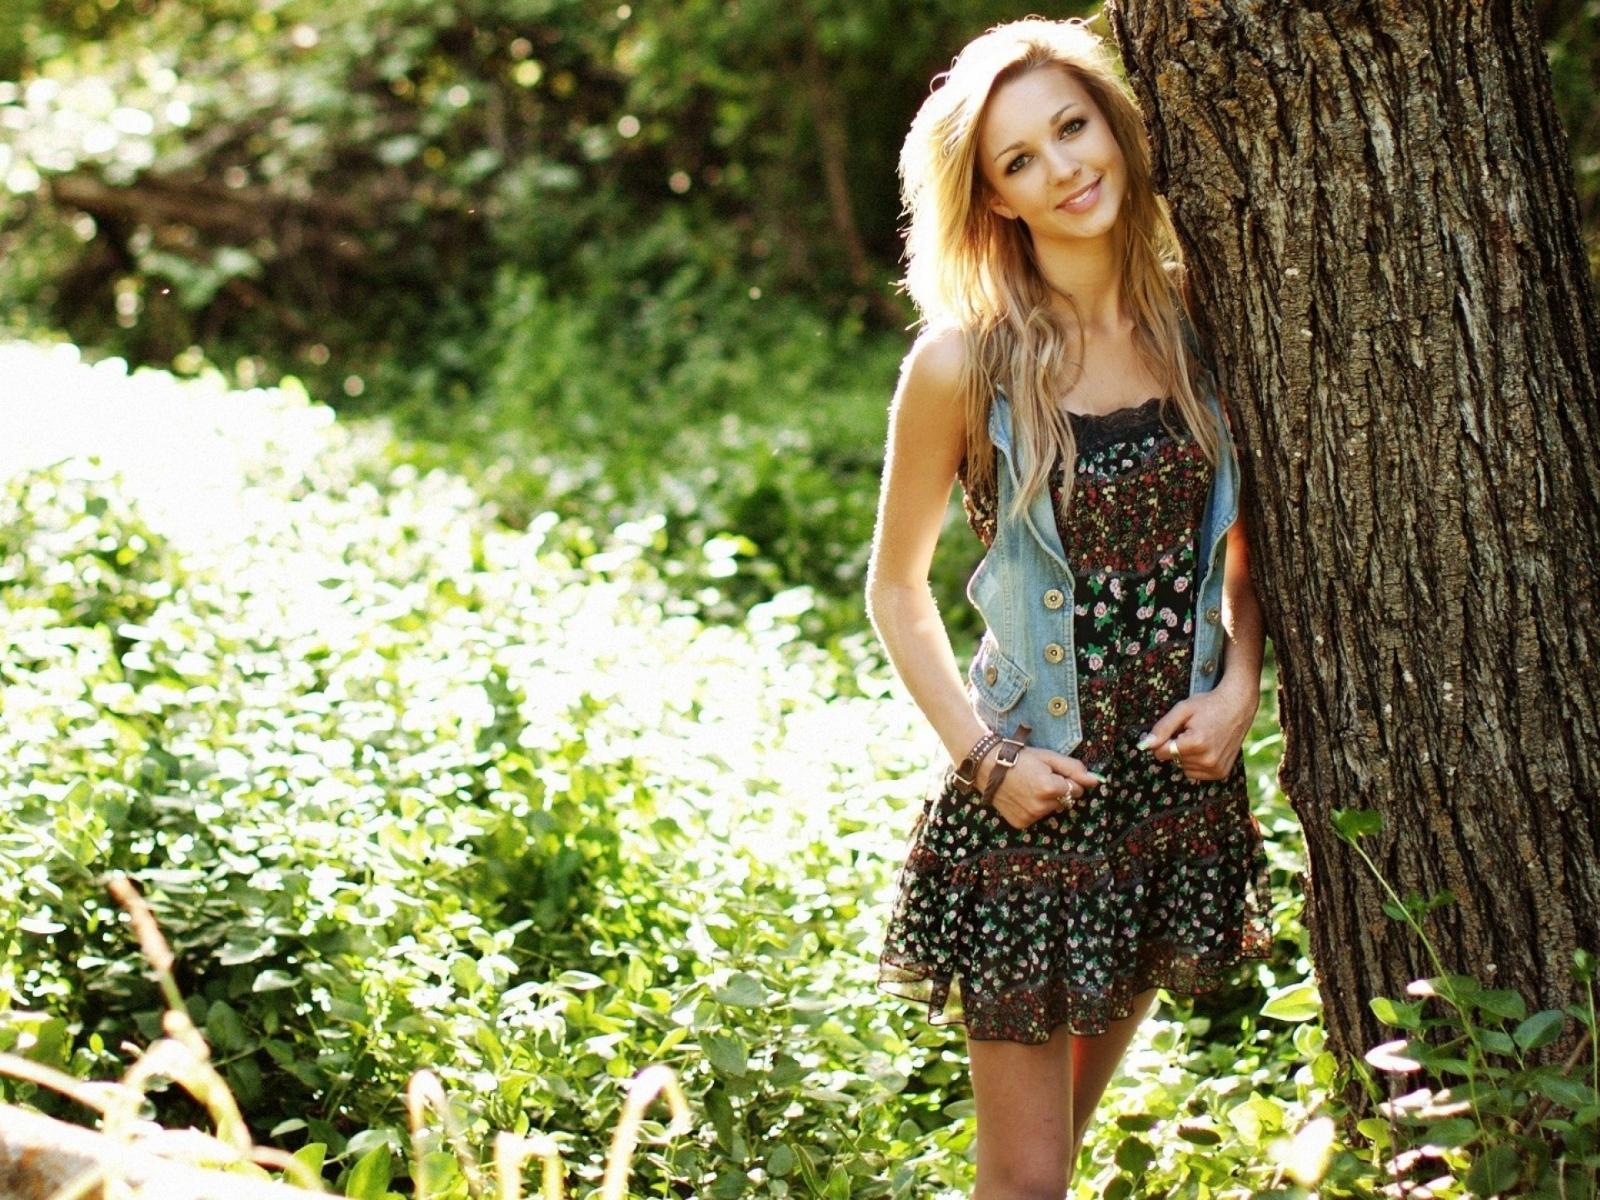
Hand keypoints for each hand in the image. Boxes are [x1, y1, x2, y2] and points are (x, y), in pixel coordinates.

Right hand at [976, 744, 1103, 829]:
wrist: (987, 766)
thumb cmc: (1019, 757)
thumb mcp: (1048, 757)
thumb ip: (1074, 769)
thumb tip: (1096, 781)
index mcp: (1050, 788)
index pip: (1076, 790)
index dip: (1067, 779)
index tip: (1051, 772)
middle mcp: (1041, 806)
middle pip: (1064, 801)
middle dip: (1057, 791)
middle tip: (1037, 778)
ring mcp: (1030, 817)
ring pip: (1050, 810)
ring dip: (1045, 801)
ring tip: (1027, 787)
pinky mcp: (1021, 824)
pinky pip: (1036, 817)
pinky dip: (1032, 808)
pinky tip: (1021, 797)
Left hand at [1139, 674, 1259, 780]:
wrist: (1238, 706)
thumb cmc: (1208, 705)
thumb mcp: (1182, 710)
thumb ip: (1162, 728)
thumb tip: (1144, 745)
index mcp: (1196, 743)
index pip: (1161, 753)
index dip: (1163, 740)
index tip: (1175, 729)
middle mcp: (1207, 759)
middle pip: (1173, 760)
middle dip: (1177, 746)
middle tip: (1192, 730)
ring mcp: (1216, 768)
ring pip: (1183, 767)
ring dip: (1186, 755)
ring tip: (1201, 738)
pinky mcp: (1221, 773)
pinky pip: (1196, 773)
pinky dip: (1197, 762)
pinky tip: (1207, 747)